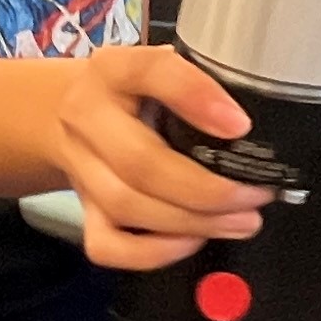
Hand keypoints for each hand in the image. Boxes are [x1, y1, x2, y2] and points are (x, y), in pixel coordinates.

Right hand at [55, 46, 268, 269]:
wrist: (66, 111)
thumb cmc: (132, 93)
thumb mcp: (162, 70)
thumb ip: (197, 85)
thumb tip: (251, 128)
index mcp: (113, 69)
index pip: (151, 72)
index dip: (197, 98)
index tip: (241, 125)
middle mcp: (86, 116)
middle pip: (139, 163)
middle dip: (206, 189)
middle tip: (254, 196)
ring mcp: (79, 167)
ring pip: (127, 206)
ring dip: (192, 222)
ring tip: (241, 221)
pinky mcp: (83, 209)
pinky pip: (108, 246)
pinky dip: (155, 252)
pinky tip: (193, 240)